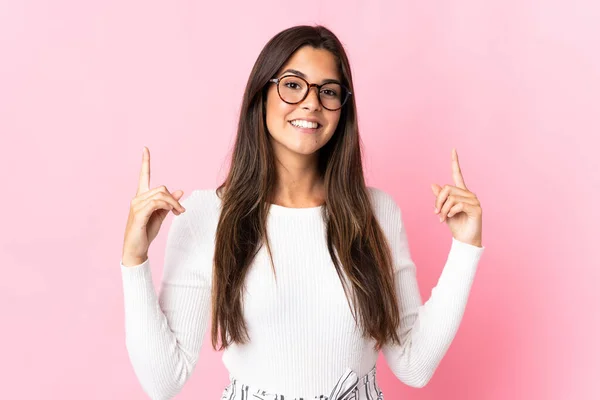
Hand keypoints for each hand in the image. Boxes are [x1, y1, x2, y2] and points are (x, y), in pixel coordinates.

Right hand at [121, 147, 186, 265]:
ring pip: (161, 195)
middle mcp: (137, 198)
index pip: (143, 176)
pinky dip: (168, 205)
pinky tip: (174, 212)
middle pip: (161, 188)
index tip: (145, 148)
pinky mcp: (139, 214)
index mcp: (141, 197)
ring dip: (174, 203)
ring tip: (179, 212)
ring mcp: (136, 205)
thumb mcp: (160, 216)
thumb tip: (180, 191)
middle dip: (174, 199)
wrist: (136, 249)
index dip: (145, 162)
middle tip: (181, 210)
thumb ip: (169, 203)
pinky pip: (156, 203)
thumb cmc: (146, 232)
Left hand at [431, 148, 482, 246]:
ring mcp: (474, 201)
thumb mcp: (443, 210)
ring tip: (441, 219)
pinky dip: (450, 212)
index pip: (458, 174)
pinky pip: (458, 205)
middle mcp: (469, 194)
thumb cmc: (455, 225)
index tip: (453, 150)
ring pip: (451, 198)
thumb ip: (440, 198)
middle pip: (448, 189)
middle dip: (438, 201)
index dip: (455, 162)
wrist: (464, 240)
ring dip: (443, 210)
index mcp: (461, 193)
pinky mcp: (476, 209)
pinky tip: (449, 217)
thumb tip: (433, 184)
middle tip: (436, 213)